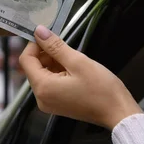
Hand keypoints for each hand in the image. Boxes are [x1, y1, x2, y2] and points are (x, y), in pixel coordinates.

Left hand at [19, 25, 142, 129]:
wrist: (118, 112)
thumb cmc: (101, 88)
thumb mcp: (78, 62)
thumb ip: (55, 46)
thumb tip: (38, 31)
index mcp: (43, 87)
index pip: (26, 60)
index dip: (34, 44)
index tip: (49, 35)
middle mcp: (41, 98)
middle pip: (33, 68)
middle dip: (46, 53)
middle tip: (66, 46)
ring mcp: (49, 103)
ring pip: (43, 75)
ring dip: (54, 62)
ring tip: (73, 58)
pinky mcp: (58, 104)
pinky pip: (51, 83)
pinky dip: (58, 72)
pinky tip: (74, 68)